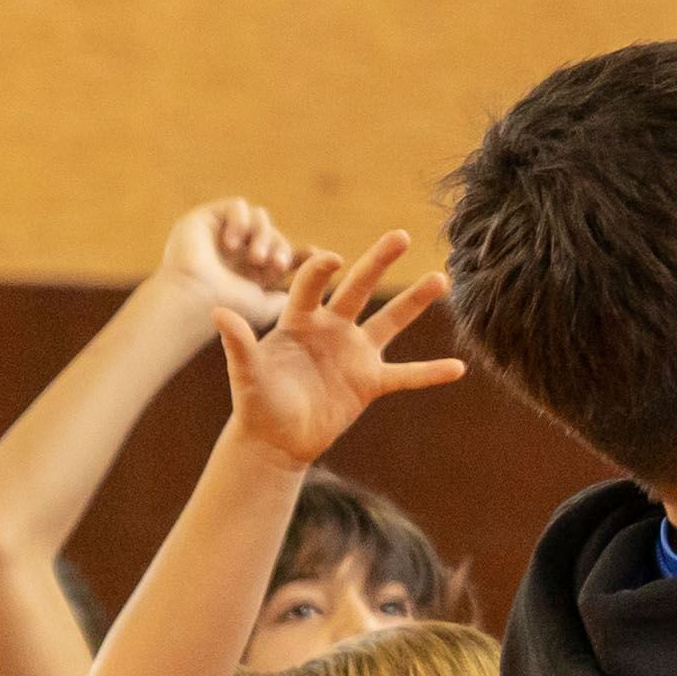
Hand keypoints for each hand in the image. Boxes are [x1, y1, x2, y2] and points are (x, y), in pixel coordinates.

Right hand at [153, 197, 296, 327]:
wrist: (194, 301)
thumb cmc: (227, 307)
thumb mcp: (264, 306)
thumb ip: (281, 298)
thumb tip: (296, 293)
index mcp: (250, 271)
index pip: (281, 253)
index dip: (301, 252)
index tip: (315, 255)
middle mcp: (236, 252)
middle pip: (273, 234)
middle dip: (281, 247)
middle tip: (277, 265)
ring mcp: (220, 234)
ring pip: (259, 218)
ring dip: (264, 235)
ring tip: (256, 258)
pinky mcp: (204, 219)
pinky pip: (236, 205)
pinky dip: (242, 220)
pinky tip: (234, 243)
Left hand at [218, 236, 461, 467]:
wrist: (274, 440)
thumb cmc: (256, 403)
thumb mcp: (246, 374)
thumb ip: (238, 343)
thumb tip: (218, 311)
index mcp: (299, 322)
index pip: (311, 286)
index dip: (320, 271)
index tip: (332, 259)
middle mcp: (331, 330)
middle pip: (358, 288)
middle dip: (378, 262)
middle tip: (400, 235)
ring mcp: (354, 354)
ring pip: (390, 321)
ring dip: (415, 302)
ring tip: (441, 279)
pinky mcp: (370, 383)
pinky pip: (405, 375)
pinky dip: (430, 373)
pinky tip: (458, 368)